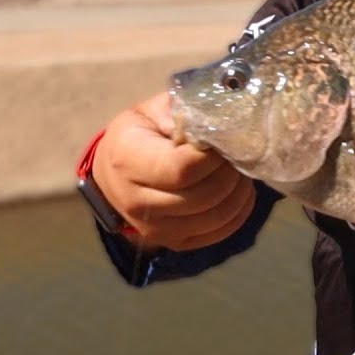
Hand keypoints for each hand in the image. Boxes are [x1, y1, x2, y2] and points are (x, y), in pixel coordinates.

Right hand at [92, 91, 255, 251]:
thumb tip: (218, 124)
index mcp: (128, 160)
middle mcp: (136, 201)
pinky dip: (239, 211)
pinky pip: (220, 232)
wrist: (115, 173)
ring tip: (238, 170)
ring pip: (216, 216)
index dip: (213, 156)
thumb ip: (185, 113)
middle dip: (231, 172)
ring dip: (239, 191)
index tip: (223, 140)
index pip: (183, 169)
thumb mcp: (156, 111)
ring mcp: (154, 228)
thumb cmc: (141, 134)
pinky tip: (237, 190)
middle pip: (204, 195)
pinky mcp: (173, 242)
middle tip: (238, 154)